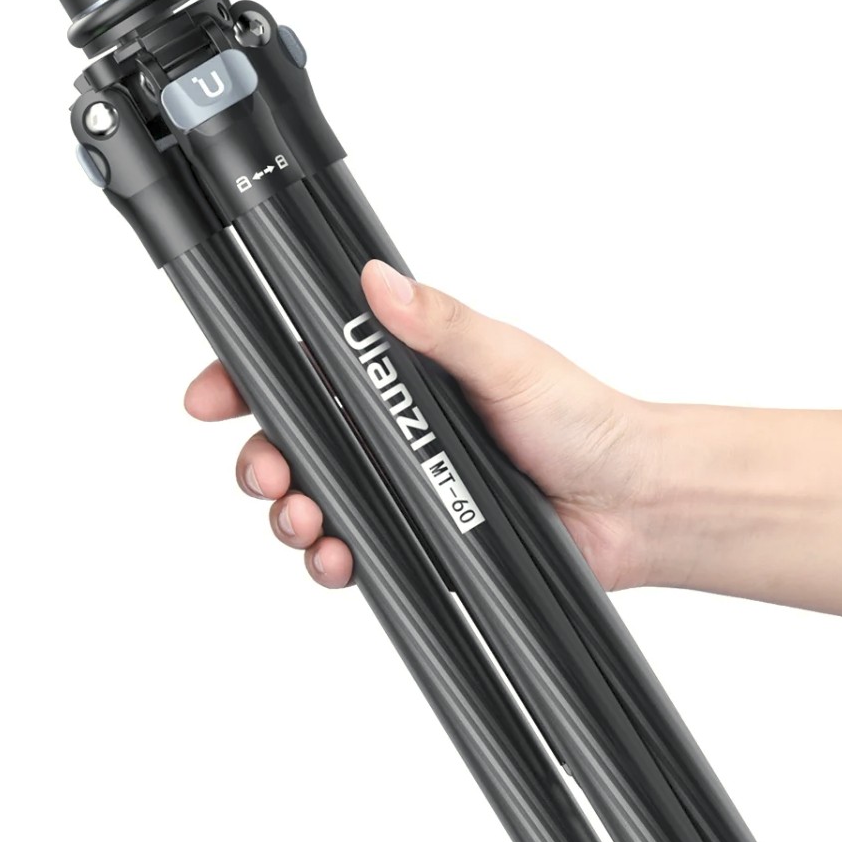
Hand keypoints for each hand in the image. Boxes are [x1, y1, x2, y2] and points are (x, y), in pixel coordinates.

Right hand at [184, 260, 668, 591]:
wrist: (632, 504)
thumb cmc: (583, 421)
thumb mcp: (509, 362)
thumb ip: (439, 326)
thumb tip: (377, 281)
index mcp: (398, 375)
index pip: (301, 369)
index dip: (244, 382)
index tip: (210, 397)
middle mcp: (387, 430)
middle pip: (288, 442)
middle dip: (260, 460)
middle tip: (270, 474)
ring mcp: (396, 487)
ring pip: (309, 501)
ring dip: (289, 514)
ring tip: (306, 520)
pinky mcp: (412, 540)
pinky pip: (350, 552)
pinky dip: (330, 560)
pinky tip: (337, 558)